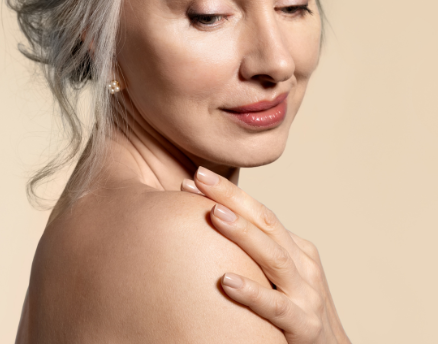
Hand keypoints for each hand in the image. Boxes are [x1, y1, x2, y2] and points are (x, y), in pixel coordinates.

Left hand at [181, 168, 350, 343]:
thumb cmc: (297, 310)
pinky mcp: (305, 326)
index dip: (229, 193)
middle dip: (231, 198)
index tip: (197, 177)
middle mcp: (302, 264)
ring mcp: (306, 294)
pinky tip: (226, 282)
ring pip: (272, 256)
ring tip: (214, 214)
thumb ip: (258, 253)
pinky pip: (277, 307)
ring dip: (242, 233)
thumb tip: (215, 228)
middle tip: (199, 178)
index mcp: (295, 248)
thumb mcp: (282, 275)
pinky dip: (252, 293)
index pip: (259, 213)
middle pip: (265, 222)